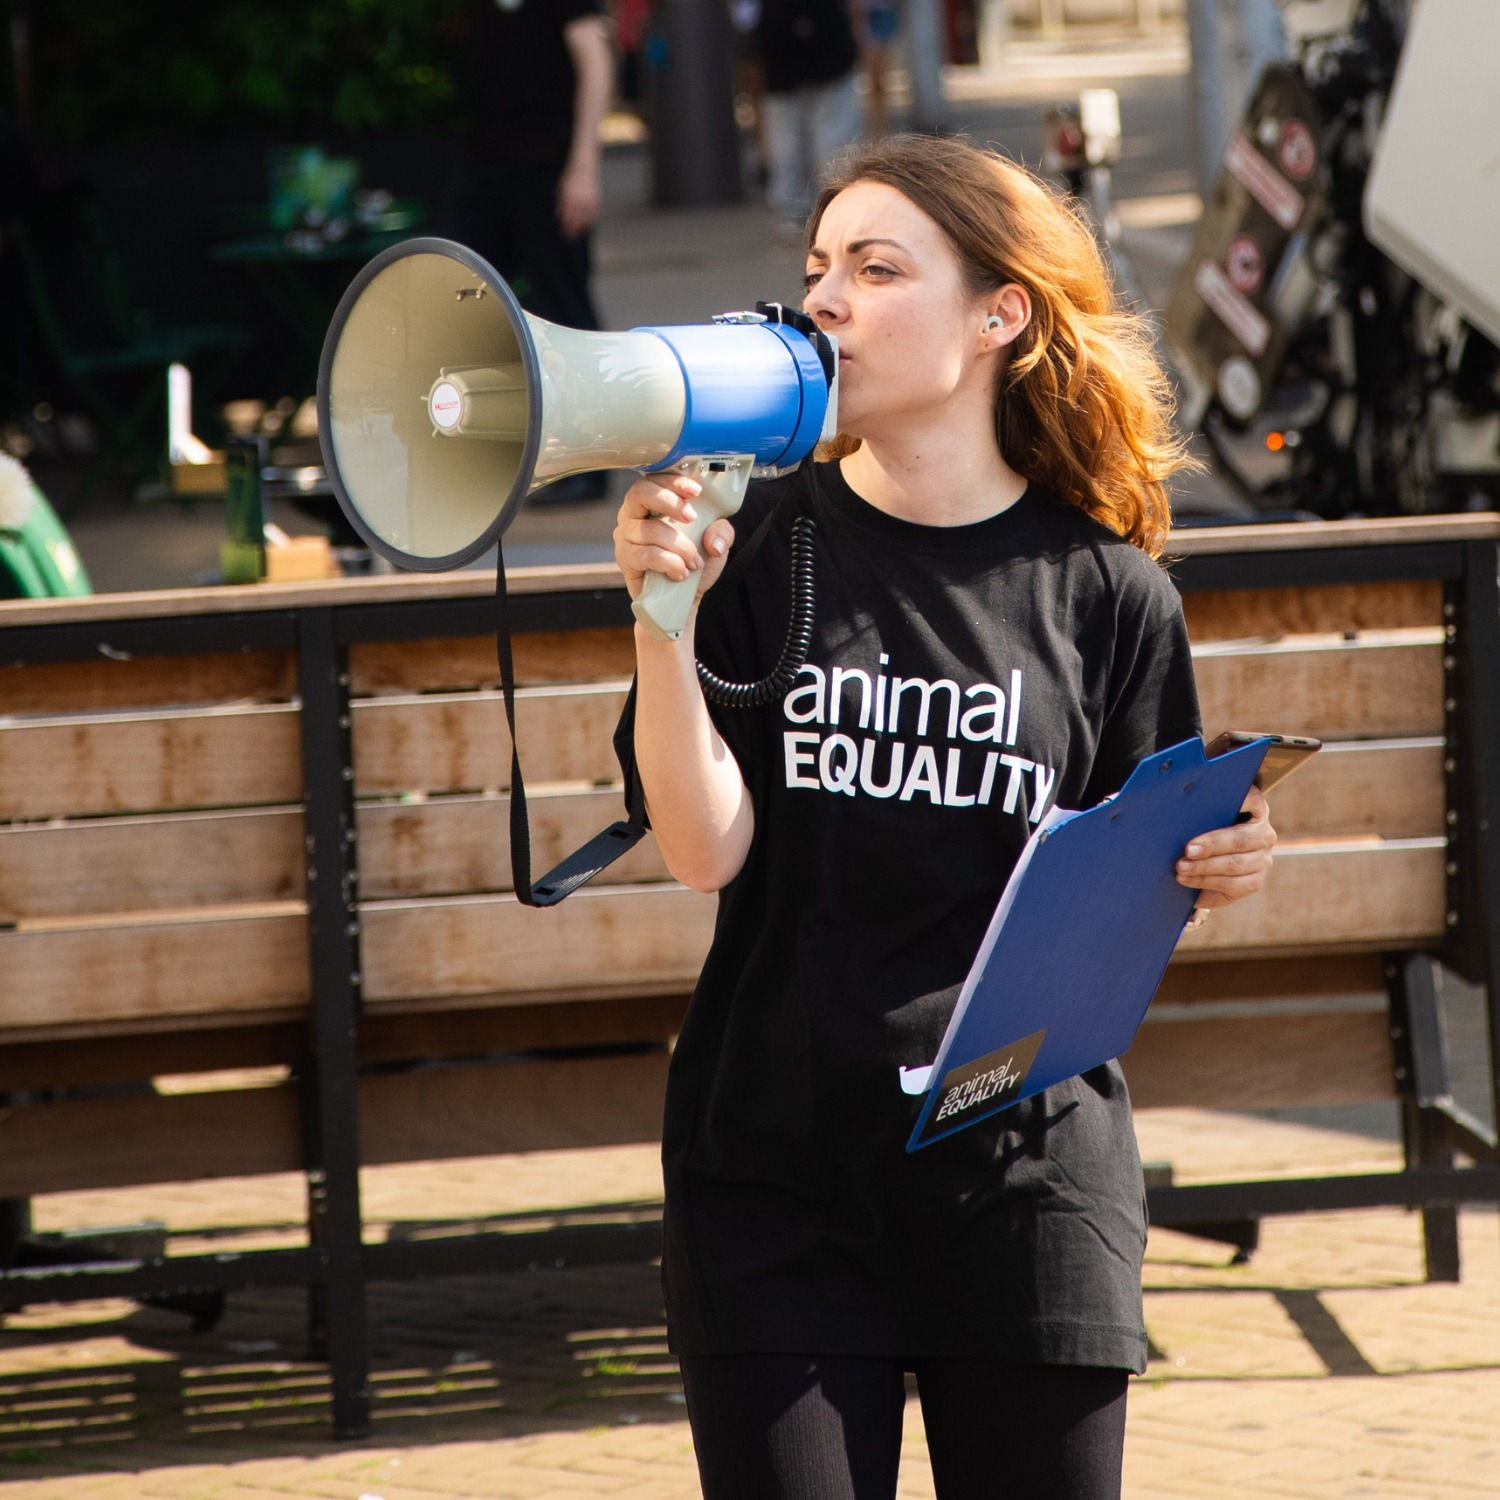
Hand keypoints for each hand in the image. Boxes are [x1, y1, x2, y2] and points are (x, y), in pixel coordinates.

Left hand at [556, 161, 600, 237]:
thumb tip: (558, 218)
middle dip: (572, 232)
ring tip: (578, 235)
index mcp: (569, 199)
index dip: (565, 228)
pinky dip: (589, 222)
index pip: (567, 218)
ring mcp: (589, 202)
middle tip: (570, 239)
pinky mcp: (596, 201)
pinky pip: (593, 216)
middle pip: (576, 222)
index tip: (563, 234)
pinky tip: (586, 226)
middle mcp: (580, 202)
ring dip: (581, 229)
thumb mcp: (561, 190)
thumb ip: (560, 204)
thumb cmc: (571, 178)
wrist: (584, 167)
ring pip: (585, 220)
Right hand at [613, 474, 734, 607]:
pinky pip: (647, 555)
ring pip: (651, 529)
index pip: (654, 479)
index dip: (673, 481)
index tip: (695, 490)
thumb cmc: (692, 564)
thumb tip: (713, 540)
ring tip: (695, 562)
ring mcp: (625, 537)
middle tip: (692, 518)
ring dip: (680, 546)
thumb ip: (722, 533)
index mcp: (651, 503)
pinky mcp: (624, 559)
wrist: (681, 600)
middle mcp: (633, 515)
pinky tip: (680, 573)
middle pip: (640, 493)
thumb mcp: (715, 544)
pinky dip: (669, 563)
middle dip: (670, 502)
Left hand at [1175, 784, 1275, 910]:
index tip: (1219, 800)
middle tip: (1188, 849)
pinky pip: (1231, 883)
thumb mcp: (1205, 822)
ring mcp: (1262, 859)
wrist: (1207, 873)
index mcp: (1255, 810)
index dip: (1241, 800)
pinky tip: (1186, 878)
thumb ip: (1202, 814)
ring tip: (1181, 867)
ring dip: (1204, 867)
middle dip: (1212, 845)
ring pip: (1234, 864)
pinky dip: (1205, 881)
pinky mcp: (1255, 881)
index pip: (1253, 800)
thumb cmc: (1202, 837)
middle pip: (1239, 839)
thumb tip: (1178, 809)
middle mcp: (1264, 834)